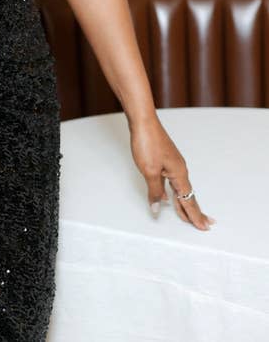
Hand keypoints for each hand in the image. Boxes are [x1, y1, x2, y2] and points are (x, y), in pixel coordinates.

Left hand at [128, 114, 215, 230]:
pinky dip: (173, 192)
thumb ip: (154, 191)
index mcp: (179, 174)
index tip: (204, 227)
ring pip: (180, 188)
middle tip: (205, 224)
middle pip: (188, 195)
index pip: (188, 200)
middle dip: (195, 211)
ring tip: (188, 215)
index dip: (194, 215)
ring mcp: (172, 164)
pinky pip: (172, 181)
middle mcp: (179, 169)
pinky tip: (169, 196)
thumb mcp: (150, 171)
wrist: (143, 122)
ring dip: (184, 202)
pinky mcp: (164, 159)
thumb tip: (158, 207)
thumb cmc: (148, 143)